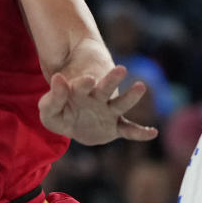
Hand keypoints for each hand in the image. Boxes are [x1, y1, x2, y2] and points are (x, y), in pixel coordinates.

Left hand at [38, 64, 157, 145]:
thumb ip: (53, 97)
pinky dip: (140, 133)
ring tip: (141, 86)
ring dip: (130, 97)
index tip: (88, 80)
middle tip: (121, 69)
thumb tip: (58, 79)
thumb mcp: (48, 109)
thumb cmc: (59, 111)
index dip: (84, 83)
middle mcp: (97, 99)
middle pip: (106, 88)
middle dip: (112, 79)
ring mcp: (107, 112)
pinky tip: (153, 133)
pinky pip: (128, 130)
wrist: (72, 121)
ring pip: (120, 104)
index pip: (82, 85)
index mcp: (80, 91)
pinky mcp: (114, 127)